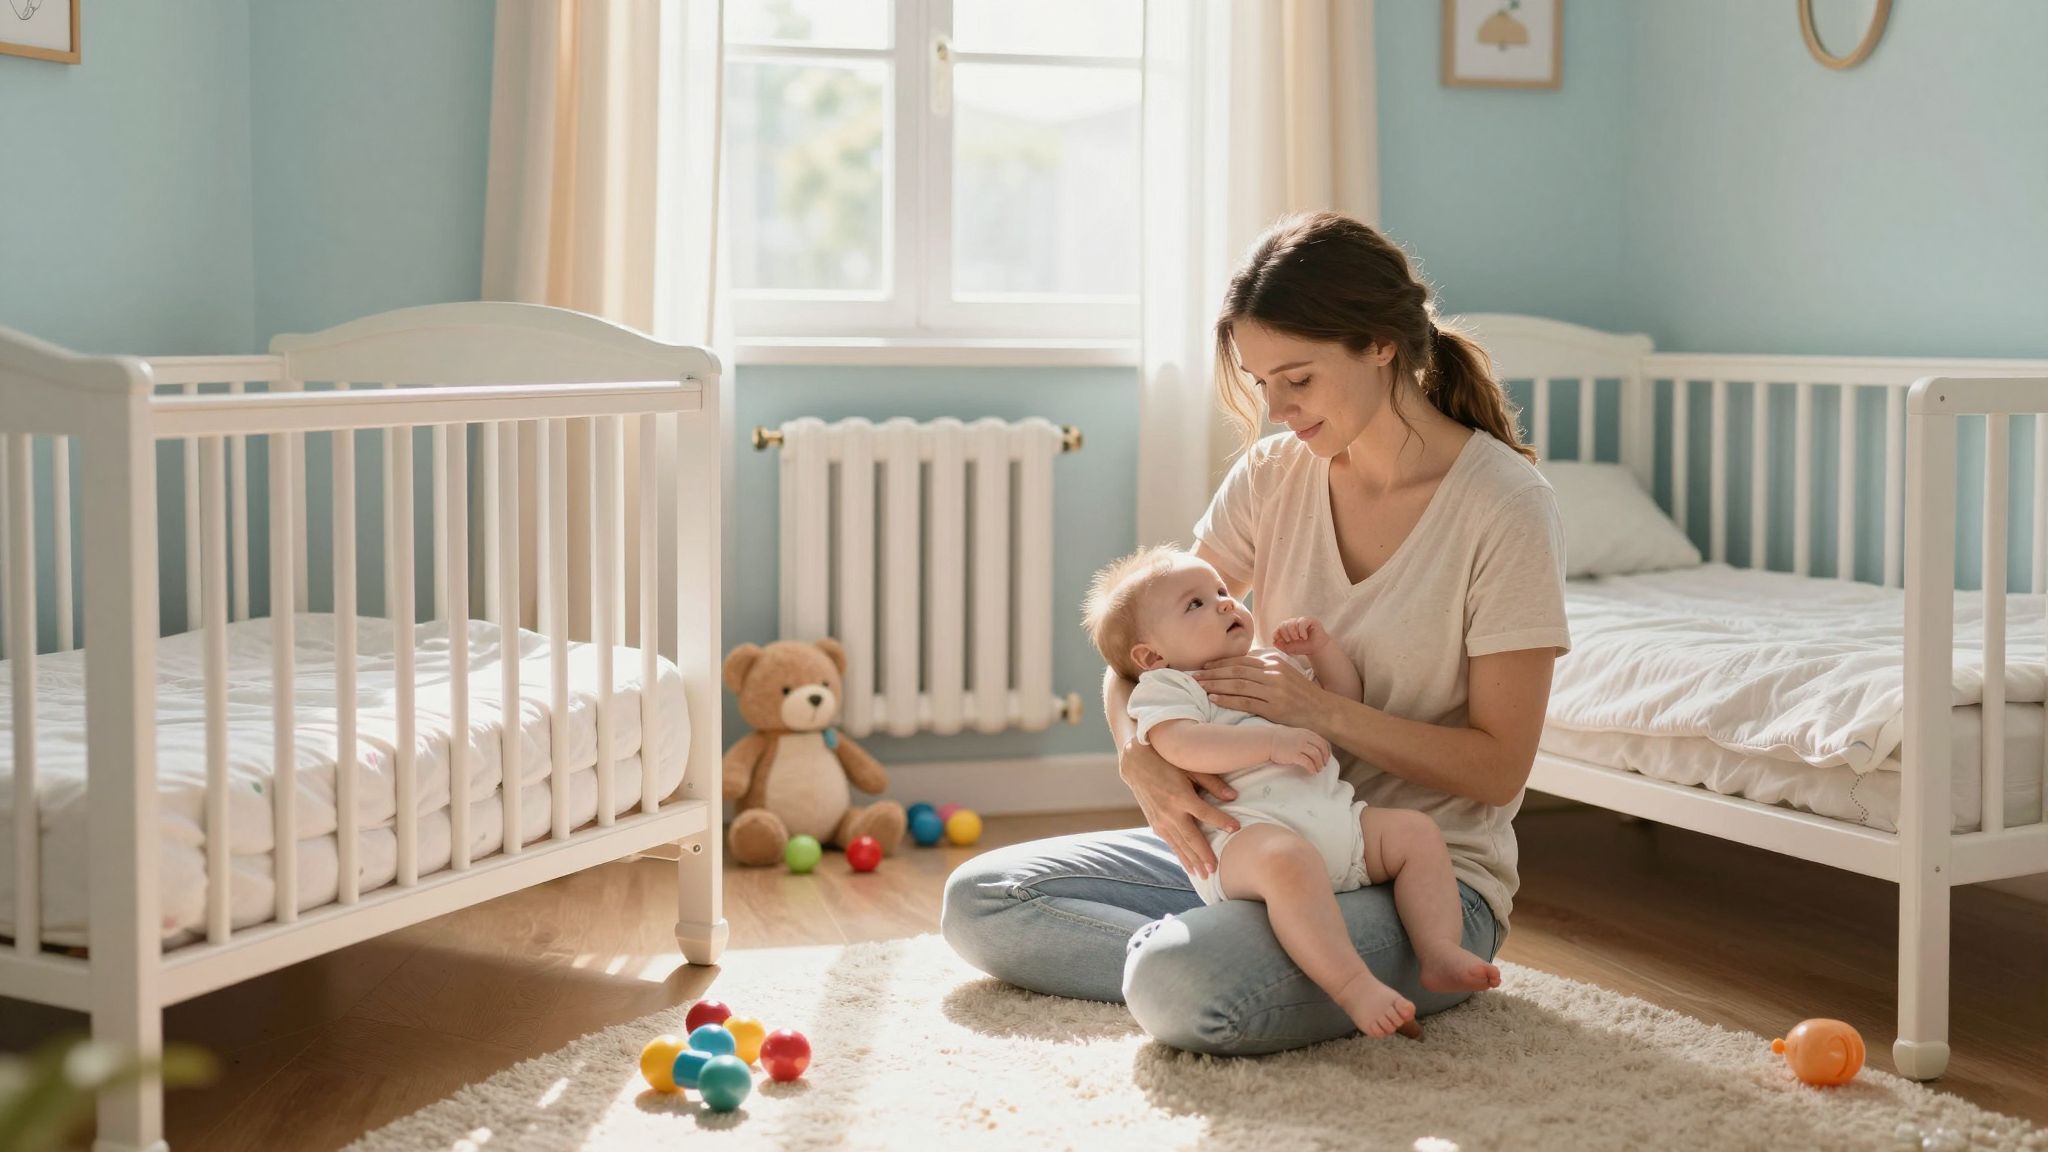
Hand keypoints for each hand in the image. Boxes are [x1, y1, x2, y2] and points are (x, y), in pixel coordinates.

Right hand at [1117, 736, 1239, 879]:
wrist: (1136, 764)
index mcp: (1180, 796)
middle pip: (1191, 838)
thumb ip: (1212, 783)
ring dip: (1192, 861)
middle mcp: (1170, 812)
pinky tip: (1188, 865)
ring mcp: (1161, 820)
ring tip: (1203, 875)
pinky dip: (1180, 855)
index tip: (1236, 828)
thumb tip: (1234, 797)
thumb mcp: (1190, 767)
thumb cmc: (1167, 762)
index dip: (1221, 821)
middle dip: (1203, 855)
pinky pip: (1171, 843)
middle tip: (1215, 870)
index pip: (1205, 813)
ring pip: (1180, 845)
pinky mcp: (1155, 824)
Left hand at [1195, 650, 1327, 731]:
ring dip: (1215, 684)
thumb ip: (1265, 667)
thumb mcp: (1285, 673)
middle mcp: (1273, 673)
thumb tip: (1240, 663)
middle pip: (1236, 670)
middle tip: (1194, 676)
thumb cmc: (1300, 694)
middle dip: (1212, 672)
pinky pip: (1245, 701)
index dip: (1220, 662)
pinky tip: (1213, 698)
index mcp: (1274, 662)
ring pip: (1237, 684)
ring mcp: (1274, 690)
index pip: (1241, 660)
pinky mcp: (1274, 707)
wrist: (1322, 711)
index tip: (1204, 666)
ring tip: (1199, 686)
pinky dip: (1227, 699)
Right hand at [1266, 726, 1330, 772]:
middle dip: (1325, 758)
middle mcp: (1304, 738)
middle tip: (1324, 765)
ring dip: (1319, 764)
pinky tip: (1312, 772)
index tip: (1326, 757)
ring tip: (1318, 769)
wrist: (1267, 740)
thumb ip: (1304, 737)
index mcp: (1306, 733)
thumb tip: (1311, 745)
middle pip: (1321, 748)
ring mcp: (1299, 746)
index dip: (1326, 750)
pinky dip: (1312, 768)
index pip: (1322, 741)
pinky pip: (1308, 762)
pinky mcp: (1294, 754)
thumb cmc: (1278, 738)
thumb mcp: (1294, 733)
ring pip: (1316, 755)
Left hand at [1270, 616, 1327, 655]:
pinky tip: (1305, 637)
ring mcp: (1300, 621)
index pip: (1278, 628)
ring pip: (1291, 623)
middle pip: (1283, 624)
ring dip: (1294, 633)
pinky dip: (1301, 631)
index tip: (1281, 641)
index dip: (1277, 634)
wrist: (1317, 649)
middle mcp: (1293, 623)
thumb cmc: (1304, 647)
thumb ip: (1282, 646)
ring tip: (1299, 639)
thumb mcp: (1291, 649)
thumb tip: (1274, 642)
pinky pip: (1301, 622)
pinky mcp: (1309, 620)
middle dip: (1286, 634)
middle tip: (1293, 641)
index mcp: (1287, 629)